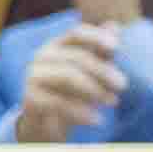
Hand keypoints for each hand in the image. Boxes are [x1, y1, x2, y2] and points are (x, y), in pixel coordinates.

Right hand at [9, 24, 128, 145]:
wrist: (45, 125)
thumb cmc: (70, 93)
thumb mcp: (89, 72)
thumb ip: (100, 52)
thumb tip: (115, 26)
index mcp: (56, 45)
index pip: (76, 33)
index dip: (96, 37)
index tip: (116, 47)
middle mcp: (41, 56)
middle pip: (77, 57)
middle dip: (103, 71)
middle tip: (123, 85)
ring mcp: (33, 76)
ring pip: (68, 77)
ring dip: (95, 89)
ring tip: (113, 102)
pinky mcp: (29, 98)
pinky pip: (58, 102)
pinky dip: (81, 112)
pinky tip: (97, 120)